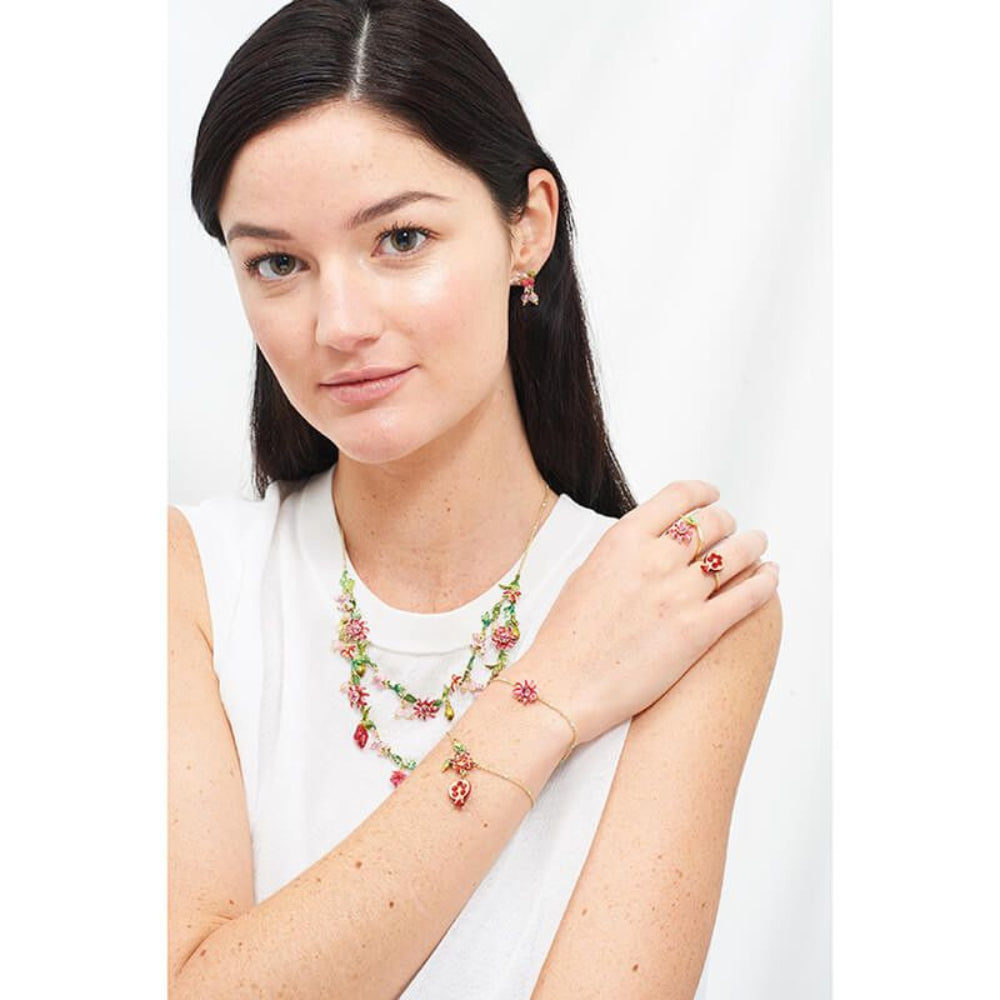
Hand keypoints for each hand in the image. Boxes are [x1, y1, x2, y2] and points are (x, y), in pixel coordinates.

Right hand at [518, 480, 777, 746]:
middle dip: (727, 522)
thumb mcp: (588, 572)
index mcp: (623, 540)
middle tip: (731, 529)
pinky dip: (765, 582)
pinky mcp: (698, 631)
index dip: (703, 492)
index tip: (712, 496)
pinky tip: (770, 576)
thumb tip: (655, 540)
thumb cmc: (568, 636)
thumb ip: (625, 550)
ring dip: (753, 545)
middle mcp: (654, 560)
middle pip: (713, 522)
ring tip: (757, 545)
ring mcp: (679, 595)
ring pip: (737, 554)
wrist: (564, 685)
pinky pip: (746, 597)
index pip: (679, 496)